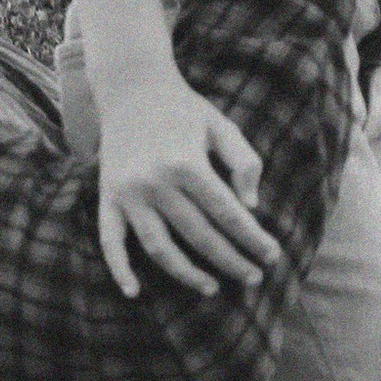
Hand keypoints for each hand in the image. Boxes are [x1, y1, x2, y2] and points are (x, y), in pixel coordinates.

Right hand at [93, 56, 281, 298]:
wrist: (131, 87)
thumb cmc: (184, 109)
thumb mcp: (222, 126)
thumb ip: (244, 162)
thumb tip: (252, 207)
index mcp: (187, 163)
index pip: (228, 214)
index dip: (252, 239)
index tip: (272, 255)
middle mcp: (155, 183)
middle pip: (199, 236)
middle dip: (231, 261)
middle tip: (254, 279)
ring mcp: (128, 194)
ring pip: (159, 248)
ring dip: (187, 275)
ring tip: (212, 289)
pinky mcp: (108, 198)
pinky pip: (110, 241)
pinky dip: (119, 269)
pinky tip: (135, 293)